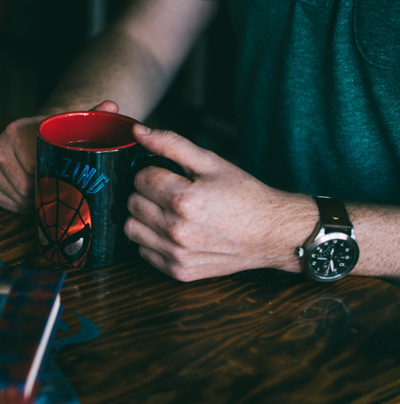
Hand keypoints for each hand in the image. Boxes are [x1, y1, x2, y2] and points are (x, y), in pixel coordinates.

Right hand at [0, 100, 119, 213]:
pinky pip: (6, 205)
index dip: (55, 179)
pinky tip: (33, 197)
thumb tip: (112, 106)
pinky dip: (23, 206)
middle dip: (45, 192)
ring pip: (17, 198)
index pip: (36, 167)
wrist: (33, 137)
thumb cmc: (55, 136)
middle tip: (61, 189)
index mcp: (15, 131)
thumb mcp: (73, 124)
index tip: (70, 180)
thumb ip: (93, 115)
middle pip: (25, 186)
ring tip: (48, 191)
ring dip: (35, 201)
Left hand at [125, 124, 310, 280]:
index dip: (154, 172)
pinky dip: (152, 240)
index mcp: (184, 199)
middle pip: (132, 202)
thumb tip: (138, 132)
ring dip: (144, 217)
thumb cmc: (245, 196)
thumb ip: (171, 144)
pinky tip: (172, 232)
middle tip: (171, 192)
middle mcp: (176, 230)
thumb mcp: (211, 162)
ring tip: (168, 212)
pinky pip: (143, 252)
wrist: (273, 234)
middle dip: (147, 193)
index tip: (170, 176)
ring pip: (131, 228)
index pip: (141, 178)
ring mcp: (176, 253)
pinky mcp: (178, 271)